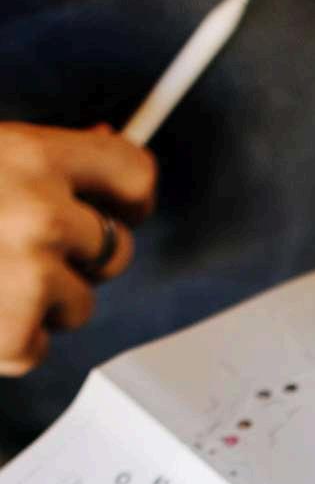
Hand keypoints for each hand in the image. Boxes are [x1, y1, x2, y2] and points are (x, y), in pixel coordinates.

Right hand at [0, 124, 156, 377]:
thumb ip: (48, 157)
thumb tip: (109, 136)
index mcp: (32, 155)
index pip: (133, 172)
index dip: (131, 199)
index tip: (121, 210)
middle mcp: (40, 212)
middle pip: (118, 251)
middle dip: (79, 258)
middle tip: (17, 250)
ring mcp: (29, 274)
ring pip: (82, 304)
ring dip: (43, 302)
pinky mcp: (14, 332)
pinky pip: (40, 346)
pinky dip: (11, 339)